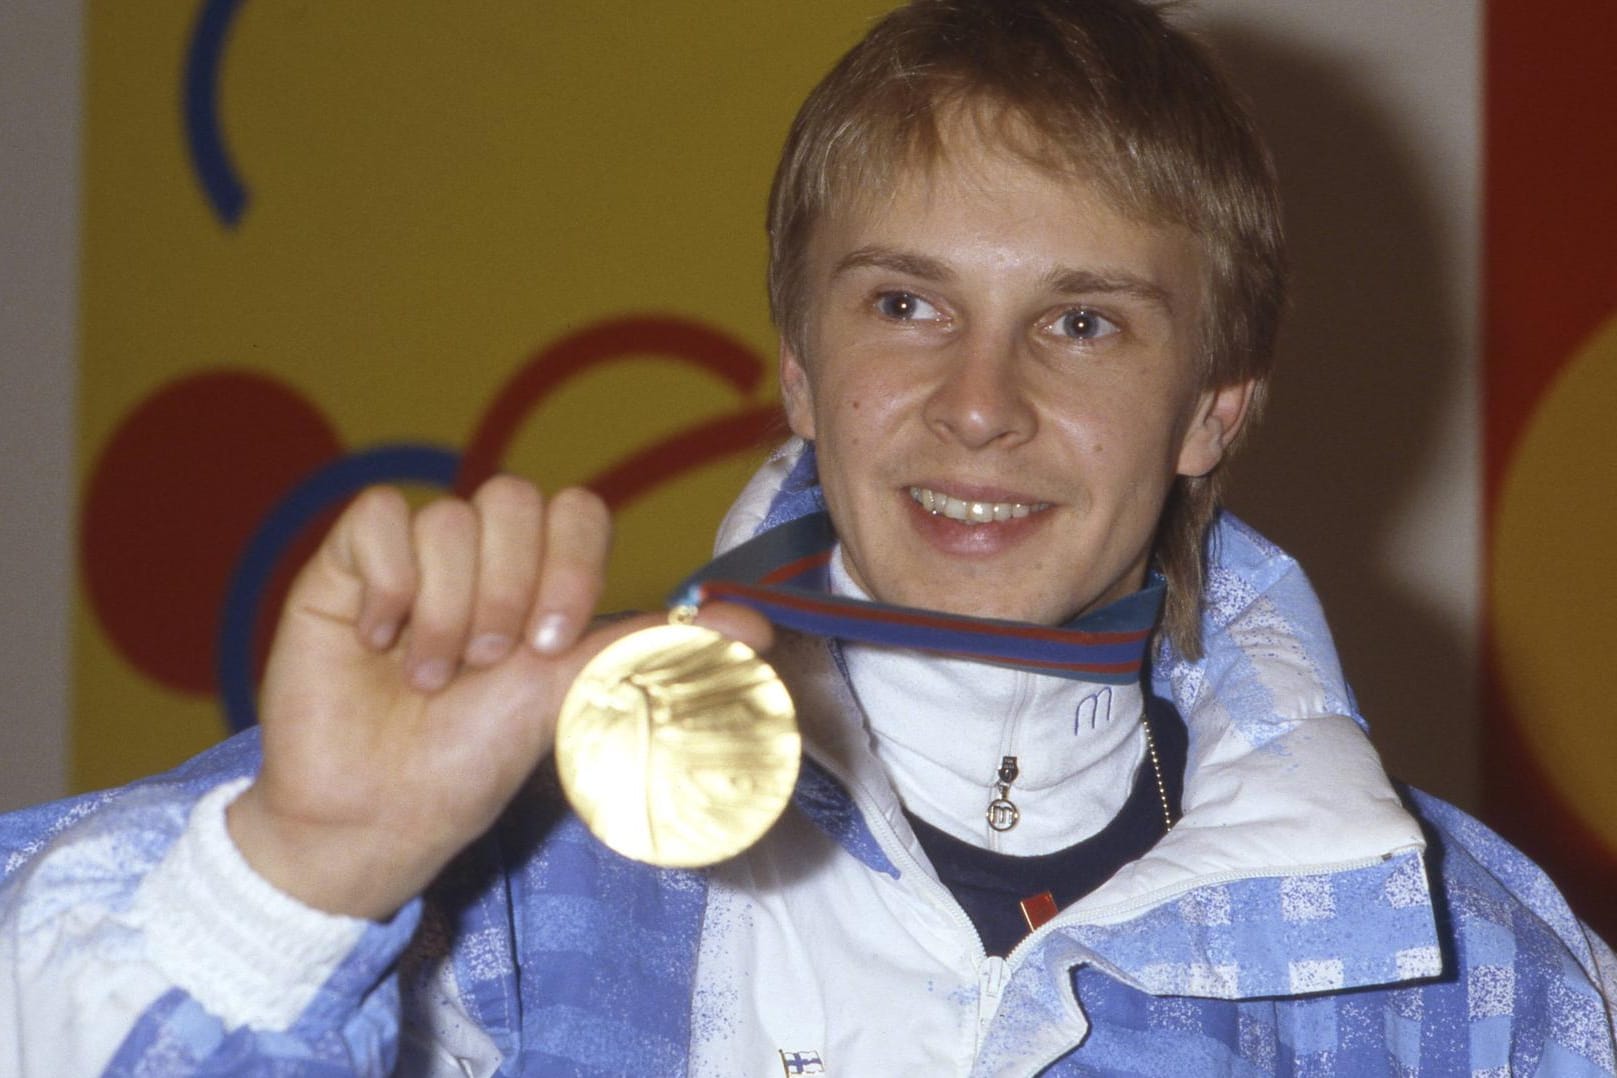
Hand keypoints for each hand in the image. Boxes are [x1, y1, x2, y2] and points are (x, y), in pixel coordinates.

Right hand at [226, 477, 770, 918]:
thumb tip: (758, 629)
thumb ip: (654, 649)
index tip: (553, 645)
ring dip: (446, 609)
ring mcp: (412, 558)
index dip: (571, 564)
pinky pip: (379, 516)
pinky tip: (378, 640)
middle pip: (514, 498)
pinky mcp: (345, 565)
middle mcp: (478, 560)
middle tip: (487, 664)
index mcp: (539, 583)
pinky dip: (387, 583)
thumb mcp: (573, 698)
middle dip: (510, 590)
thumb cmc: (472, 761)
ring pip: (448, 516)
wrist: (378, 813)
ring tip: (428, 676)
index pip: (577, 510)